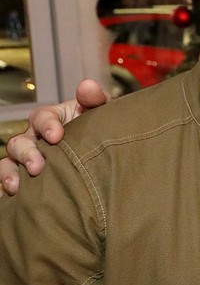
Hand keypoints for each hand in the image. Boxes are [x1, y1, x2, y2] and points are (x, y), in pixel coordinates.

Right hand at [0, 79, 109, 194]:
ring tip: (17, 186)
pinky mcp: (27, 177)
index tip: (57, 136)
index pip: (41, 117)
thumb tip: (87, 86)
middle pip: (20, 142)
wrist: (104, 152)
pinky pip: (10, 182)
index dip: (47, 125)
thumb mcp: (100, 112)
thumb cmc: (99, 128)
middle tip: (38, 167)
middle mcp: (35, 138)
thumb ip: (94, 99)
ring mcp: (28, 158)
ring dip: (10, 173)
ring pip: (10, 162)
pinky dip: (6, 188)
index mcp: (51, 119)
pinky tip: (13, 197)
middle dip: (27, 154)